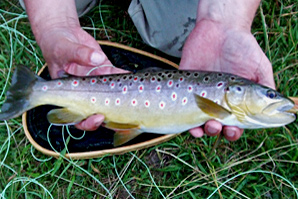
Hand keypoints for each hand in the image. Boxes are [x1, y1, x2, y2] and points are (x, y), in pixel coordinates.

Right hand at [24, 0, 126, 130]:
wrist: (62, 32)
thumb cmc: (55, 44)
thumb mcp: (62, 49)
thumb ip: (79, 54)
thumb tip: (97, 58)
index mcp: (69, 94)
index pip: (77, 117)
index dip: (87, 121)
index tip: (97, 116)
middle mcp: (84, 91)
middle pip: (97, 111)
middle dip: (108, 116)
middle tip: (118, 111)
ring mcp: (96, 81)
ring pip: (110, 96)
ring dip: (120, 97)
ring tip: (131, 95)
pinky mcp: (104, 69)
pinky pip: (115, 75)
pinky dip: (123, 75)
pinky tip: (130, 74)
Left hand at [180, 19, 273, 140]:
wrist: (219, 29)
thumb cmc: (242, 47)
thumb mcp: (259, 67)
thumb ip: (265, 88)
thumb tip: (277, 108)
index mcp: (234, 100)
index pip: (234, 123)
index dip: (234, 131)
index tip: (234, 130)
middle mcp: (217, 101)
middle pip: (217, 125)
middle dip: (219, 131)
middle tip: (222, 126)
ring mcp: (200, 95)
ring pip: (199, 121)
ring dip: (204, 130)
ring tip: (209, 124)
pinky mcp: (185, 87)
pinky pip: (183, 107)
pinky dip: (186, 121)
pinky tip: (192, 126)